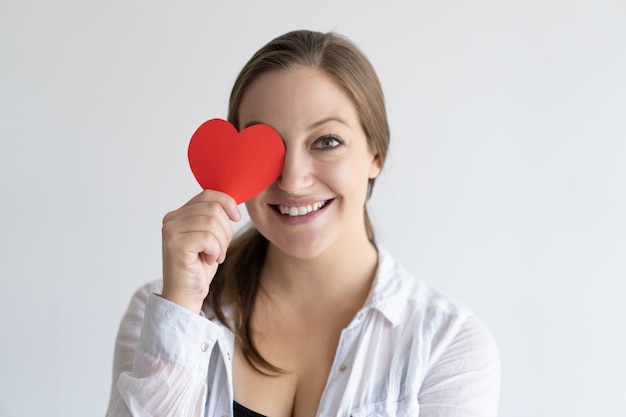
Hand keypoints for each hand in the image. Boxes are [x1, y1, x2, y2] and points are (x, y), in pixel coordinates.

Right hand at [161, 190, 240, 312]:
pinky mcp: (175, 245)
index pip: (208, 194)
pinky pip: (208, 238)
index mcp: (178, 214)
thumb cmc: (199, 266)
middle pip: (213, 208)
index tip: (236, 218)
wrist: (186, 294)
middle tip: (221, 249)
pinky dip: (216, 250)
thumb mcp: (209, 236)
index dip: (227, 203)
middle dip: (226, 230)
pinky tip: (210, 260)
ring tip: (215, 255)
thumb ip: (213, 216)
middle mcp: (170, 220)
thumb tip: (233, 201)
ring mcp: (171, 232)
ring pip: (212, 222)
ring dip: (222, 242)